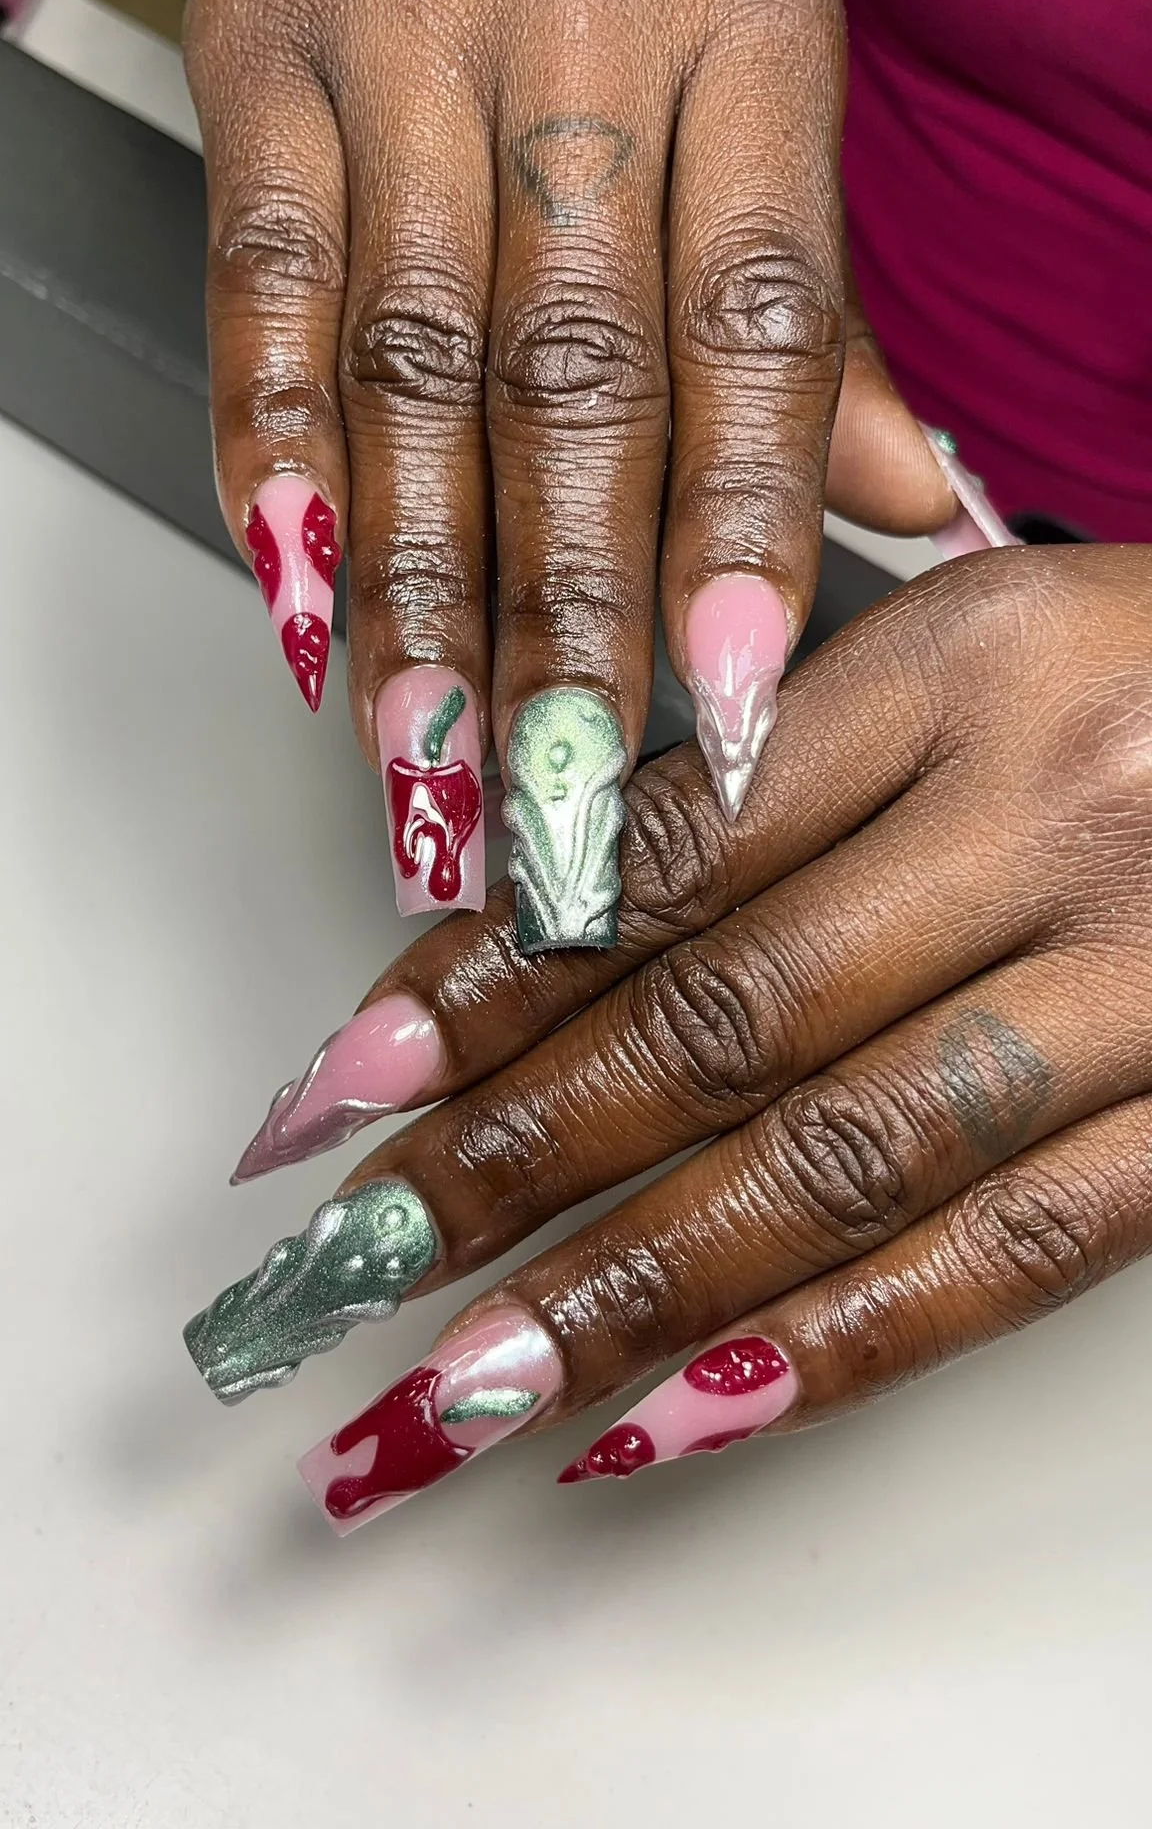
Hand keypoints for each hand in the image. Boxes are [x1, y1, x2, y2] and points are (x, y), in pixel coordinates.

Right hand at [181, 0, 954, 931]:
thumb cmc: (610, 2)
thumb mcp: (751, 118)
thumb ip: (815, 329)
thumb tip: (903, 515)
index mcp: (749, 21)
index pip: (754, 315)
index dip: (738, 527)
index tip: (725, 705)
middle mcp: (579, 8)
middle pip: (572, 367)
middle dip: (559, 611)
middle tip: (555, 793)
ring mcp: (401, 24)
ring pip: (410, 360)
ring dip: (415, 586)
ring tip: (433, 752)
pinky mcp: (253, 49)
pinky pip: (262, 288)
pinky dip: (275, 461)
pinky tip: (300, 600)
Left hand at [184, 545, 1151, 1523]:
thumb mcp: (990, 633)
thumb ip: (786, 752)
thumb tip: (544, 917)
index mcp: (967, 659)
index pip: (665, 848)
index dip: (484, 987)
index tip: (340, 1097)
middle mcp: (1055, 809)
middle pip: (727, 1014)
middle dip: (513, 1161)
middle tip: (346, 1269)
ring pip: (847, 1156)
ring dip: (634, 1292)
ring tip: (470, 1386)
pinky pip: (1019, 1250)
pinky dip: (838, 1345)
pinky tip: (683, 1417)